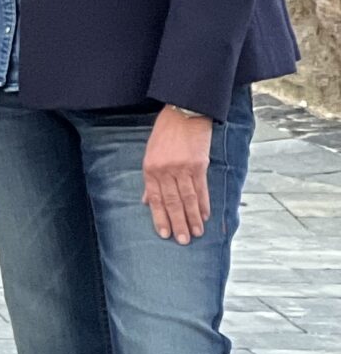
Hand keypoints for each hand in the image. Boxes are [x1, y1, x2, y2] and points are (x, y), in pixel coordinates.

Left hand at [143, 108, 213, 243]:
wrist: (183, 113)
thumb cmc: (165, 133)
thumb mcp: (150, 153)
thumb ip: (151, 179)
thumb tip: (147, 200)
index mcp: (150, 169)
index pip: (155, 199)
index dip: (159, 218)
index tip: (165, 233)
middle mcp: (165, 170)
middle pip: (172, 202)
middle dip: (178, 223)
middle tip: (182, 240)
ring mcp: (183, 168)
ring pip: (188, 199)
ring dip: (193, 218)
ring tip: (196, 233)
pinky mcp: (199, 165)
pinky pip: (202, 189)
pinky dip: (204, 204)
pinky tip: (205, 216)